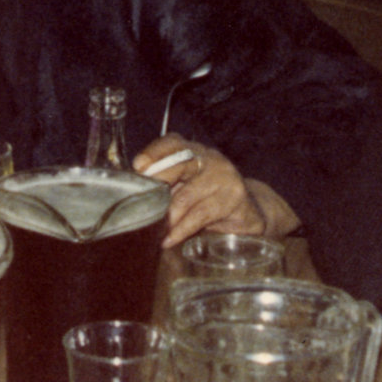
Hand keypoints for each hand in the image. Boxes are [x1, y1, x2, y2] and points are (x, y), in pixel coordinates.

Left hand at [134, 135, 298, 246]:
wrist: (248, 212)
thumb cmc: (208, 199)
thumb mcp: (185, 188)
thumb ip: (165, 186)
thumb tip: (133, 195)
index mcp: (194, 151)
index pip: (173, 142)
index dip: (154, 152)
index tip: (138, 166)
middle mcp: (210, 158)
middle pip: (180, 163)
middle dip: (159, 183)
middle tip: (143, 203)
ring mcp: (225, 176)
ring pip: (188, 194)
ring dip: (169, 215)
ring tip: (156, 230)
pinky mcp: (235, 197)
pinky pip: (202, 214)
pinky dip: (183, 229)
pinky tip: (170, 239)